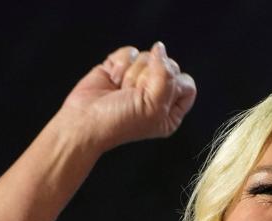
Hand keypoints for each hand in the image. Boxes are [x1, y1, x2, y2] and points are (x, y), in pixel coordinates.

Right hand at [58, 42, 196, 151]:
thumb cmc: (119, 122)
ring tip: (121, 91)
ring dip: (132, 74)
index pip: (186, 84)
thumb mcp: (154, 106)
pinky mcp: (121, 67)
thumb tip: (160, 48)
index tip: (156, 95)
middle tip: (133, 95)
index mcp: (170, 111)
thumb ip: (166, 75)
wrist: (85, 120)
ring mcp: (138, 79)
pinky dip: (120, 65)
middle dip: (148, 79)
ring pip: (149, 56)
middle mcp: (157, 94)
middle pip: (169, 66)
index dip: (173, 84)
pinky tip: (113, 80)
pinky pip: (130, 51)